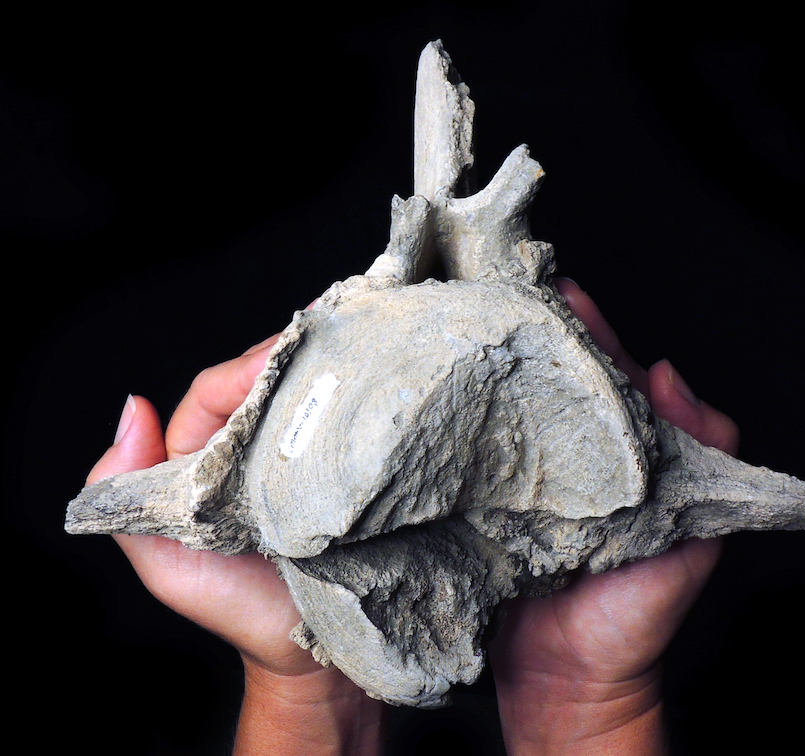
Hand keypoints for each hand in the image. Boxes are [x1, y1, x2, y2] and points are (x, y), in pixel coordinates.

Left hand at [86, 335, 384, 755]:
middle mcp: (254, 449)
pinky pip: (348, 431)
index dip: (242, 371)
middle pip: (268, 384)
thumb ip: (128, 498)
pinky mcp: (348, 475)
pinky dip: (361, 400)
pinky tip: (383, 374)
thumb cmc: (239, 611)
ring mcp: (305, 458)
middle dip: (292, 353)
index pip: (217, 395)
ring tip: (359, 336)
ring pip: (309, 398)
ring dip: (331, 367)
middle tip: (327, 328)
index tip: (276, 359)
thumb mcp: (166, 563)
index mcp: (203, 459)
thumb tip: (131, 410)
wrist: (315, 656)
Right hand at [488, 279, 739, 755]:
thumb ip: (699, 459)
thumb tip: (670, 376)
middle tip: (490, 294)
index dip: (582, 332)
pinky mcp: (473, 510)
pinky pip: (461, 460)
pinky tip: (426, 400)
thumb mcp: (687, 538)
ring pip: (498, 414)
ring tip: (450, 331)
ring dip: (478, 377)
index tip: (560, 292)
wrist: (571, 685)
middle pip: (542, 385)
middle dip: (519, 339)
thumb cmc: (633, 617)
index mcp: (615, 457)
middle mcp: (564, 460)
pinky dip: (446, 431)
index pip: (599, 377)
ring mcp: (514, 482)